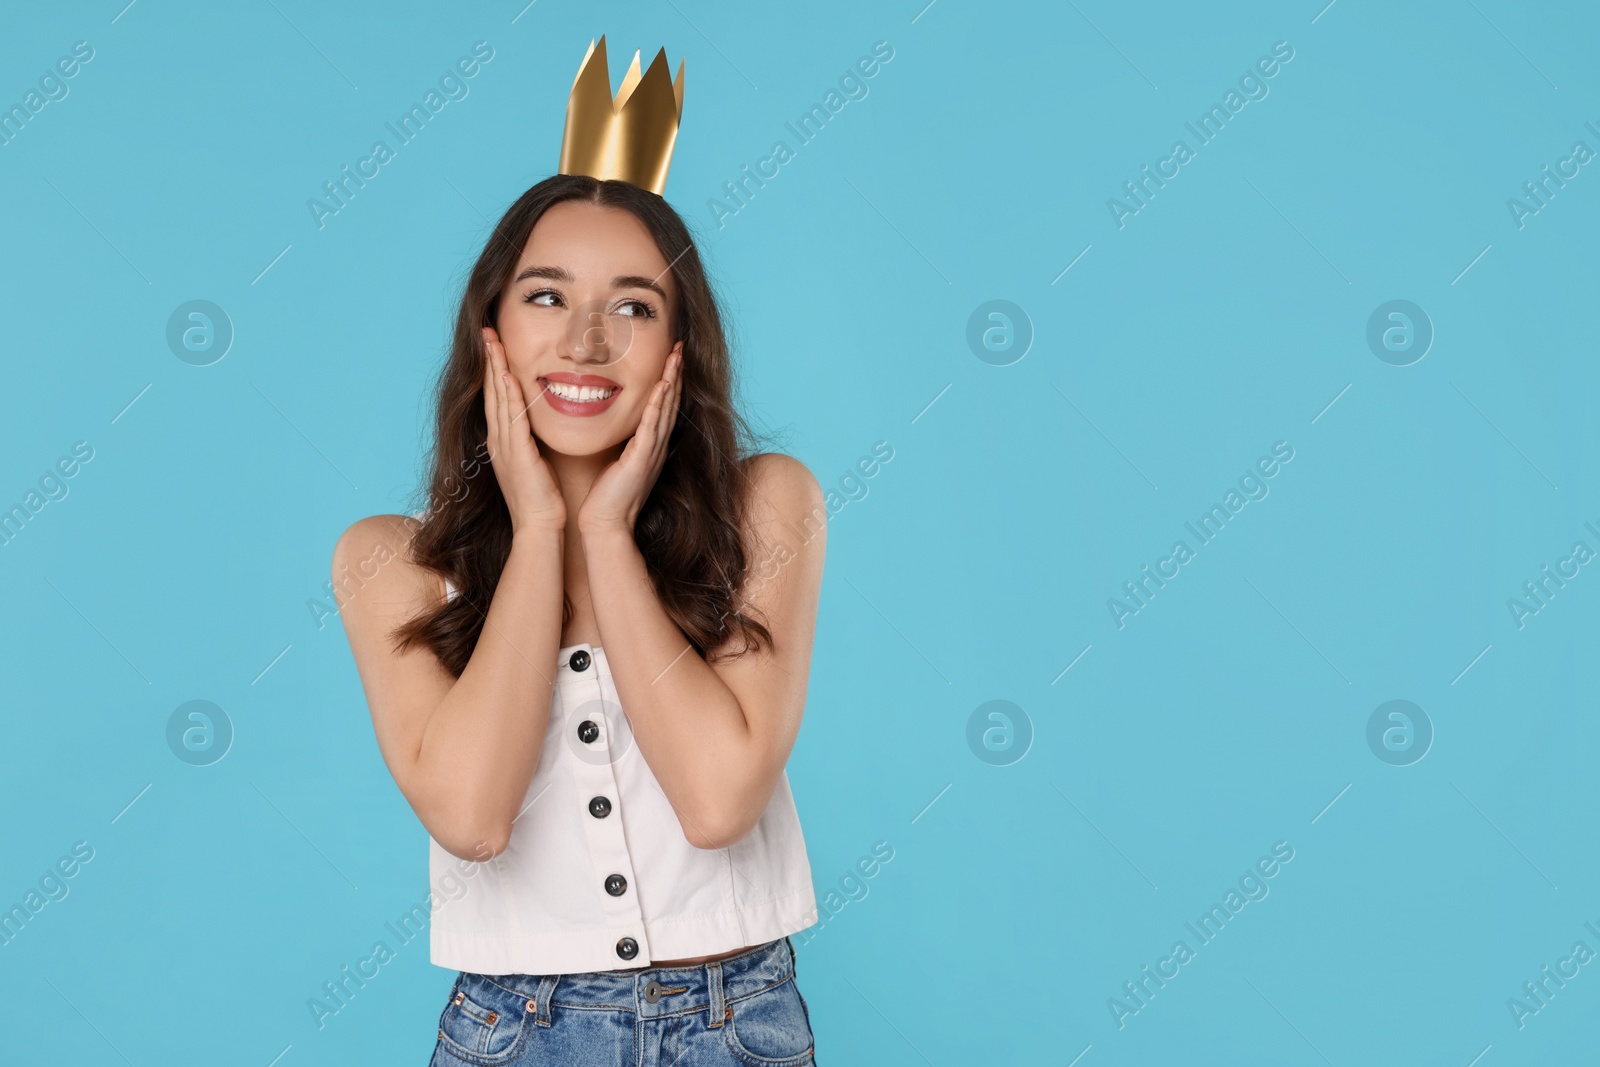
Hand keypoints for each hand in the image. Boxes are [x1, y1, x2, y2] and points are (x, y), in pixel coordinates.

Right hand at [482, 326, 566, 534]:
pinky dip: (508, 395)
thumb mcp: (534, 463)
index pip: (496, 397)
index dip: (494, 369)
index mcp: (502, 442)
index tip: (494, 344)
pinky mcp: (517, 454)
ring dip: (495, 367)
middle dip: (489, 359)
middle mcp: (498, 440)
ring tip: (492, 340)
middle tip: (486, 331)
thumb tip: (537, 426)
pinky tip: (506, 375)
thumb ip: (531, 442)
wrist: (539, 527)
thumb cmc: (542, 499)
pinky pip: (511, 419)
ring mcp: (504, 446)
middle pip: (491, 391)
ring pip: (497, 398)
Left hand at [578, 344, 682, 533]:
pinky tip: (661, 385)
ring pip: (665, 409)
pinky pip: (651, 427)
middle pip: (670, 403)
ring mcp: (652, 453)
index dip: (669, 381)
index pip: (663, 407)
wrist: (606, 525)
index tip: (671, 357)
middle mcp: (656, 447)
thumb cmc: (607, 498)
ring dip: (671, 380)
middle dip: (676, 373)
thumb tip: (616, 426)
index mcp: (651, 447)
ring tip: (675, 356)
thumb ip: (622, 444)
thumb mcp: (617, 463)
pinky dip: (657, 405)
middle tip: (680, 347)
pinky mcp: (641, 460)